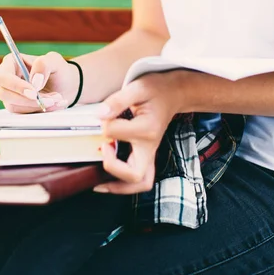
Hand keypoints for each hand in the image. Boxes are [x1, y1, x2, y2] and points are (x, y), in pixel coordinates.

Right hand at [0, 52, 79, 113]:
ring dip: (37, 105)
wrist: (65, 85)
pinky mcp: (17, 107)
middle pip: (5, 94)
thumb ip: (44, 64)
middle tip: (50, 100)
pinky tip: (53, 105)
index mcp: (11, 63)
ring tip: (56, 98)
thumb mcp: (54, 61)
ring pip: (14, 106)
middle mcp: (7, 80)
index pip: (3, 77)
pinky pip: (23, 114)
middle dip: (28, 100)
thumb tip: (34, 82)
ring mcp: (10, 95)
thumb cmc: (57, 69)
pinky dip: (39, 111)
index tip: (34, 92)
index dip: (16, 86)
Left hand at [94, 71, 184, 194]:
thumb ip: (117, 101)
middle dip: (113, 168)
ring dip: (119, 186)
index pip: (115, 133)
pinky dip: (124, 185)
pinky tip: (107, 181)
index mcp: (147, 129)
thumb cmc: (156, 89)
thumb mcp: (137, 88)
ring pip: (140, 183)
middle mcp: (150, 145)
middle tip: (103, 148)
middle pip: (135, 174)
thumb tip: (100, 115)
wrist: (173, 93)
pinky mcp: (148, 155)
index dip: (103, 124)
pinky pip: (140, 179)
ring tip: (100, 181)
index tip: (103, 114)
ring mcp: (150, 153)